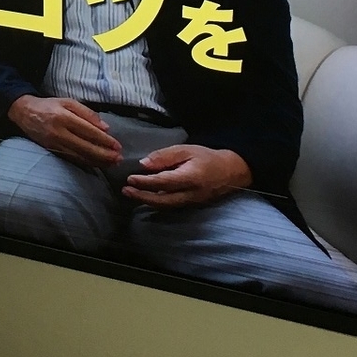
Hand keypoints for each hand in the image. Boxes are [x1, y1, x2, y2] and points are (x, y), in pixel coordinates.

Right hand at [7, 95, 121, 168]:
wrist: (24, 113)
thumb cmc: (49, 105)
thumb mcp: (68, 101)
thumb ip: (87, 113)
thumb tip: (105, 127)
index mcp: (64, 117)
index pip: (88, 131)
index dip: (104, 140)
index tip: (117, 146)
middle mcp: (59, 132)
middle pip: (85, 147)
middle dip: (104, 155)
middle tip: (118, 159)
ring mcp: (55, 144)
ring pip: (79, 156)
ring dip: (97, 161)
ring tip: (111, 164)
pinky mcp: (52, 151)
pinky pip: (72, 159)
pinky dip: (86, 163)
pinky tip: (96, 164)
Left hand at [122, 145, 251, 207]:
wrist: (230, 171)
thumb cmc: (206, 157)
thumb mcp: (186, 150)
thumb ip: (165, 157)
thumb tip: (144, 164)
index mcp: (190, 177)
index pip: (163, 182)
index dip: (145, 182)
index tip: (130, 178)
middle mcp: (190, 193)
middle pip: (162, 199)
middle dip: (142, 196)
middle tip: (125, 190)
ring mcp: (191, 202)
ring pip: (166, 205)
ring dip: (147, 201)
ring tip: (131, 193)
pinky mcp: (191, 205)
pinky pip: (171, 205)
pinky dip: (157, 202)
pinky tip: (147, 197)